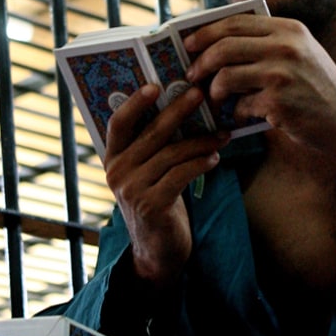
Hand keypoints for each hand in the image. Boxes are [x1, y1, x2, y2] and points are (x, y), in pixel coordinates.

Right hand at [104, 83, 227, 286]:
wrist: (158, 250)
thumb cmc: (157, 201)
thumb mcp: (147, 172)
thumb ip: (152, 146)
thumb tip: (180, 105)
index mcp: (112, 159)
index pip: (118, 123)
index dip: (134, 102)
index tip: (155, 85)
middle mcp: (117, 172)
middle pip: (151, 133)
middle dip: (178, 110)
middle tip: (200, 94)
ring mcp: (132, 190)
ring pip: (172, 153)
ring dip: (201, 141)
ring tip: (222, 134)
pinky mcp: (152, 205)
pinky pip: (181, 174)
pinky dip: (201, 163)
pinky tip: (215, 157)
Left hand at [184, 14, 335, 229]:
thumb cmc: (318, 90)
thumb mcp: (300, 53)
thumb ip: (267, 44)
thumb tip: (216, 46)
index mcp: (288, 29)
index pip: (234, 22)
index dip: (205, 32)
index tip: (188, 43)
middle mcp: (285, 46)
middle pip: (223, 46)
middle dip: (200, 61)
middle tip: (191, 74)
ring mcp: (282, 73)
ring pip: (225, 76)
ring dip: (213, 90)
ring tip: (214, 98)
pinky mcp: (279, 101)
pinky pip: (240, 105)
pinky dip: (236, 113)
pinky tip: (243, 116)